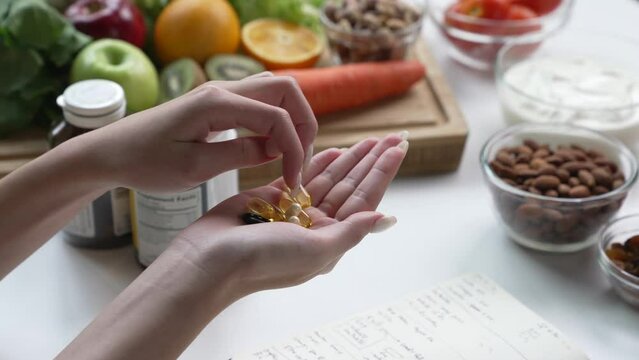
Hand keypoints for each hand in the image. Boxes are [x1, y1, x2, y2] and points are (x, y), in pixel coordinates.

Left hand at [74, 73, 316, 191]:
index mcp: (217, 104)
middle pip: (286, 90)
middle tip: (299, 161)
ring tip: (287, 156)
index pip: (278, 117)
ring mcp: (221, 94)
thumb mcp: (194, 168)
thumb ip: (240, 155)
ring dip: (292, 121)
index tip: (292, 182)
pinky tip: (268, 150)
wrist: (112, 152)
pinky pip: (260, 103)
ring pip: (276, 92)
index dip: (295, 148)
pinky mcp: (219, 104)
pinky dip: (275, 122)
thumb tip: (276, 149)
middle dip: (304, 124)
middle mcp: (223, 90)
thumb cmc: (146, 163)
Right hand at [174, 133, 407, 294]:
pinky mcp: (271, 198)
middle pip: (351, 186)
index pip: (364, 200)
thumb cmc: (262, 260)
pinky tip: (335, 150)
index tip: (399, 148)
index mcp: (329, 240)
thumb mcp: (314, 251)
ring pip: (329, 179)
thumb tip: (385, 219)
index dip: (382, 173)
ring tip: (370, 140)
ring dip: (349, 159)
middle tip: (393, 136)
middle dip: (372, 161)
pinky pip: (301, 178)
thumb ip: (350, 232)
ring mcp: (293, 211)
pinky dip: (318, 163)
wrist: (210, 260)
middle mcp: (315, 226)